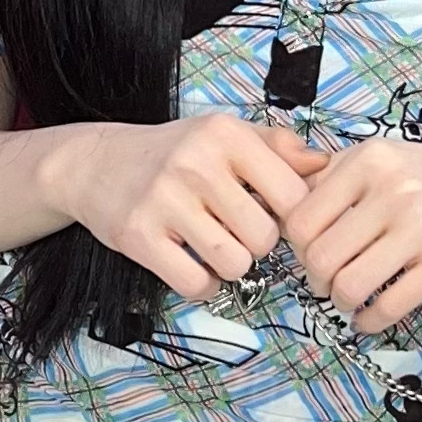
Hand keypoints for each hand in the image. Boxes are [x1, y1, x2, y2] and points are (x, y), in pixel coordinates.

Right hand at [48, 113, 328, 301]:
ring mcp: (164, 200)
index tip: (273, 217)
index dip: (292, 218)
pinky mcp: (138, 236)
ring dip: (231, 266)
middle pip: (265, 237)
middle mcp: (196, 163)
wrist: (94, 163)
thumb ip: (278, 147)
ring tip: (215, 247)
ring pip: (235, 264)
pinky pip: (196, 284)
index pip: (293, 196)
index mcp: (226, 135)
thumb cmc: (174, 153)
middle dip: (258, 245)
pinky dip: (202, 286)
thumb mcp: (224, 135)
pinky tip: (193, 265)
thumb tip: (327, 164)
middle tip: (237, 233)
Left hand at [281, 140, 421, 334]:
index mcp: (368, 159)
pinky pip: (388, 307)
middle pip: (319, 258)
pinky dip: (369, 321)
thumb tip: (272, 197)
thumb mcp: (380, 158)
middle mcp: (394, 189)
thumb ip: (326, 174)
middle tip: (327, 280)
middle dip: (316, 279)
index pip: (300, 220)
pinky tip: (370, 317)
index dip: (296, 247)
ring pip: (349, 286)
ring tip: (350, 296)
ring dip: (341, 301)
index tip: (310, 251)